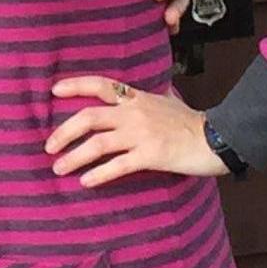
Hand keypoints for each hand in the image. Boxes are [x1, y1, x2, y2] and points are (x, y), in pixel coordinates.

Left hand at [45, 75, 227, 187]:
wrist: (218, 138)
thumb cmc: (193, 122)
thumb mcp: (169, 100)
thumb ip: (154, 95)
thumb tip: (152, 89)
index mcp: (137, 98)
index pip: (100, 85)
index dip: (75, 85)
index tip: (53, 91)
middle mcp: (134, 113)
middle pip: (89, 117)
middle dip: (64, 132)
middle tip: (48, 146)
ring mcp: (141, 134)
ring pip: (98, 143)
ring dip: (74, 156)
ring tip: (59, 168)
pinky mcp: (150, 156)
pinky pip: (118, 166)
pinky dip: (99, 174)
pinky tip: (86, 182)